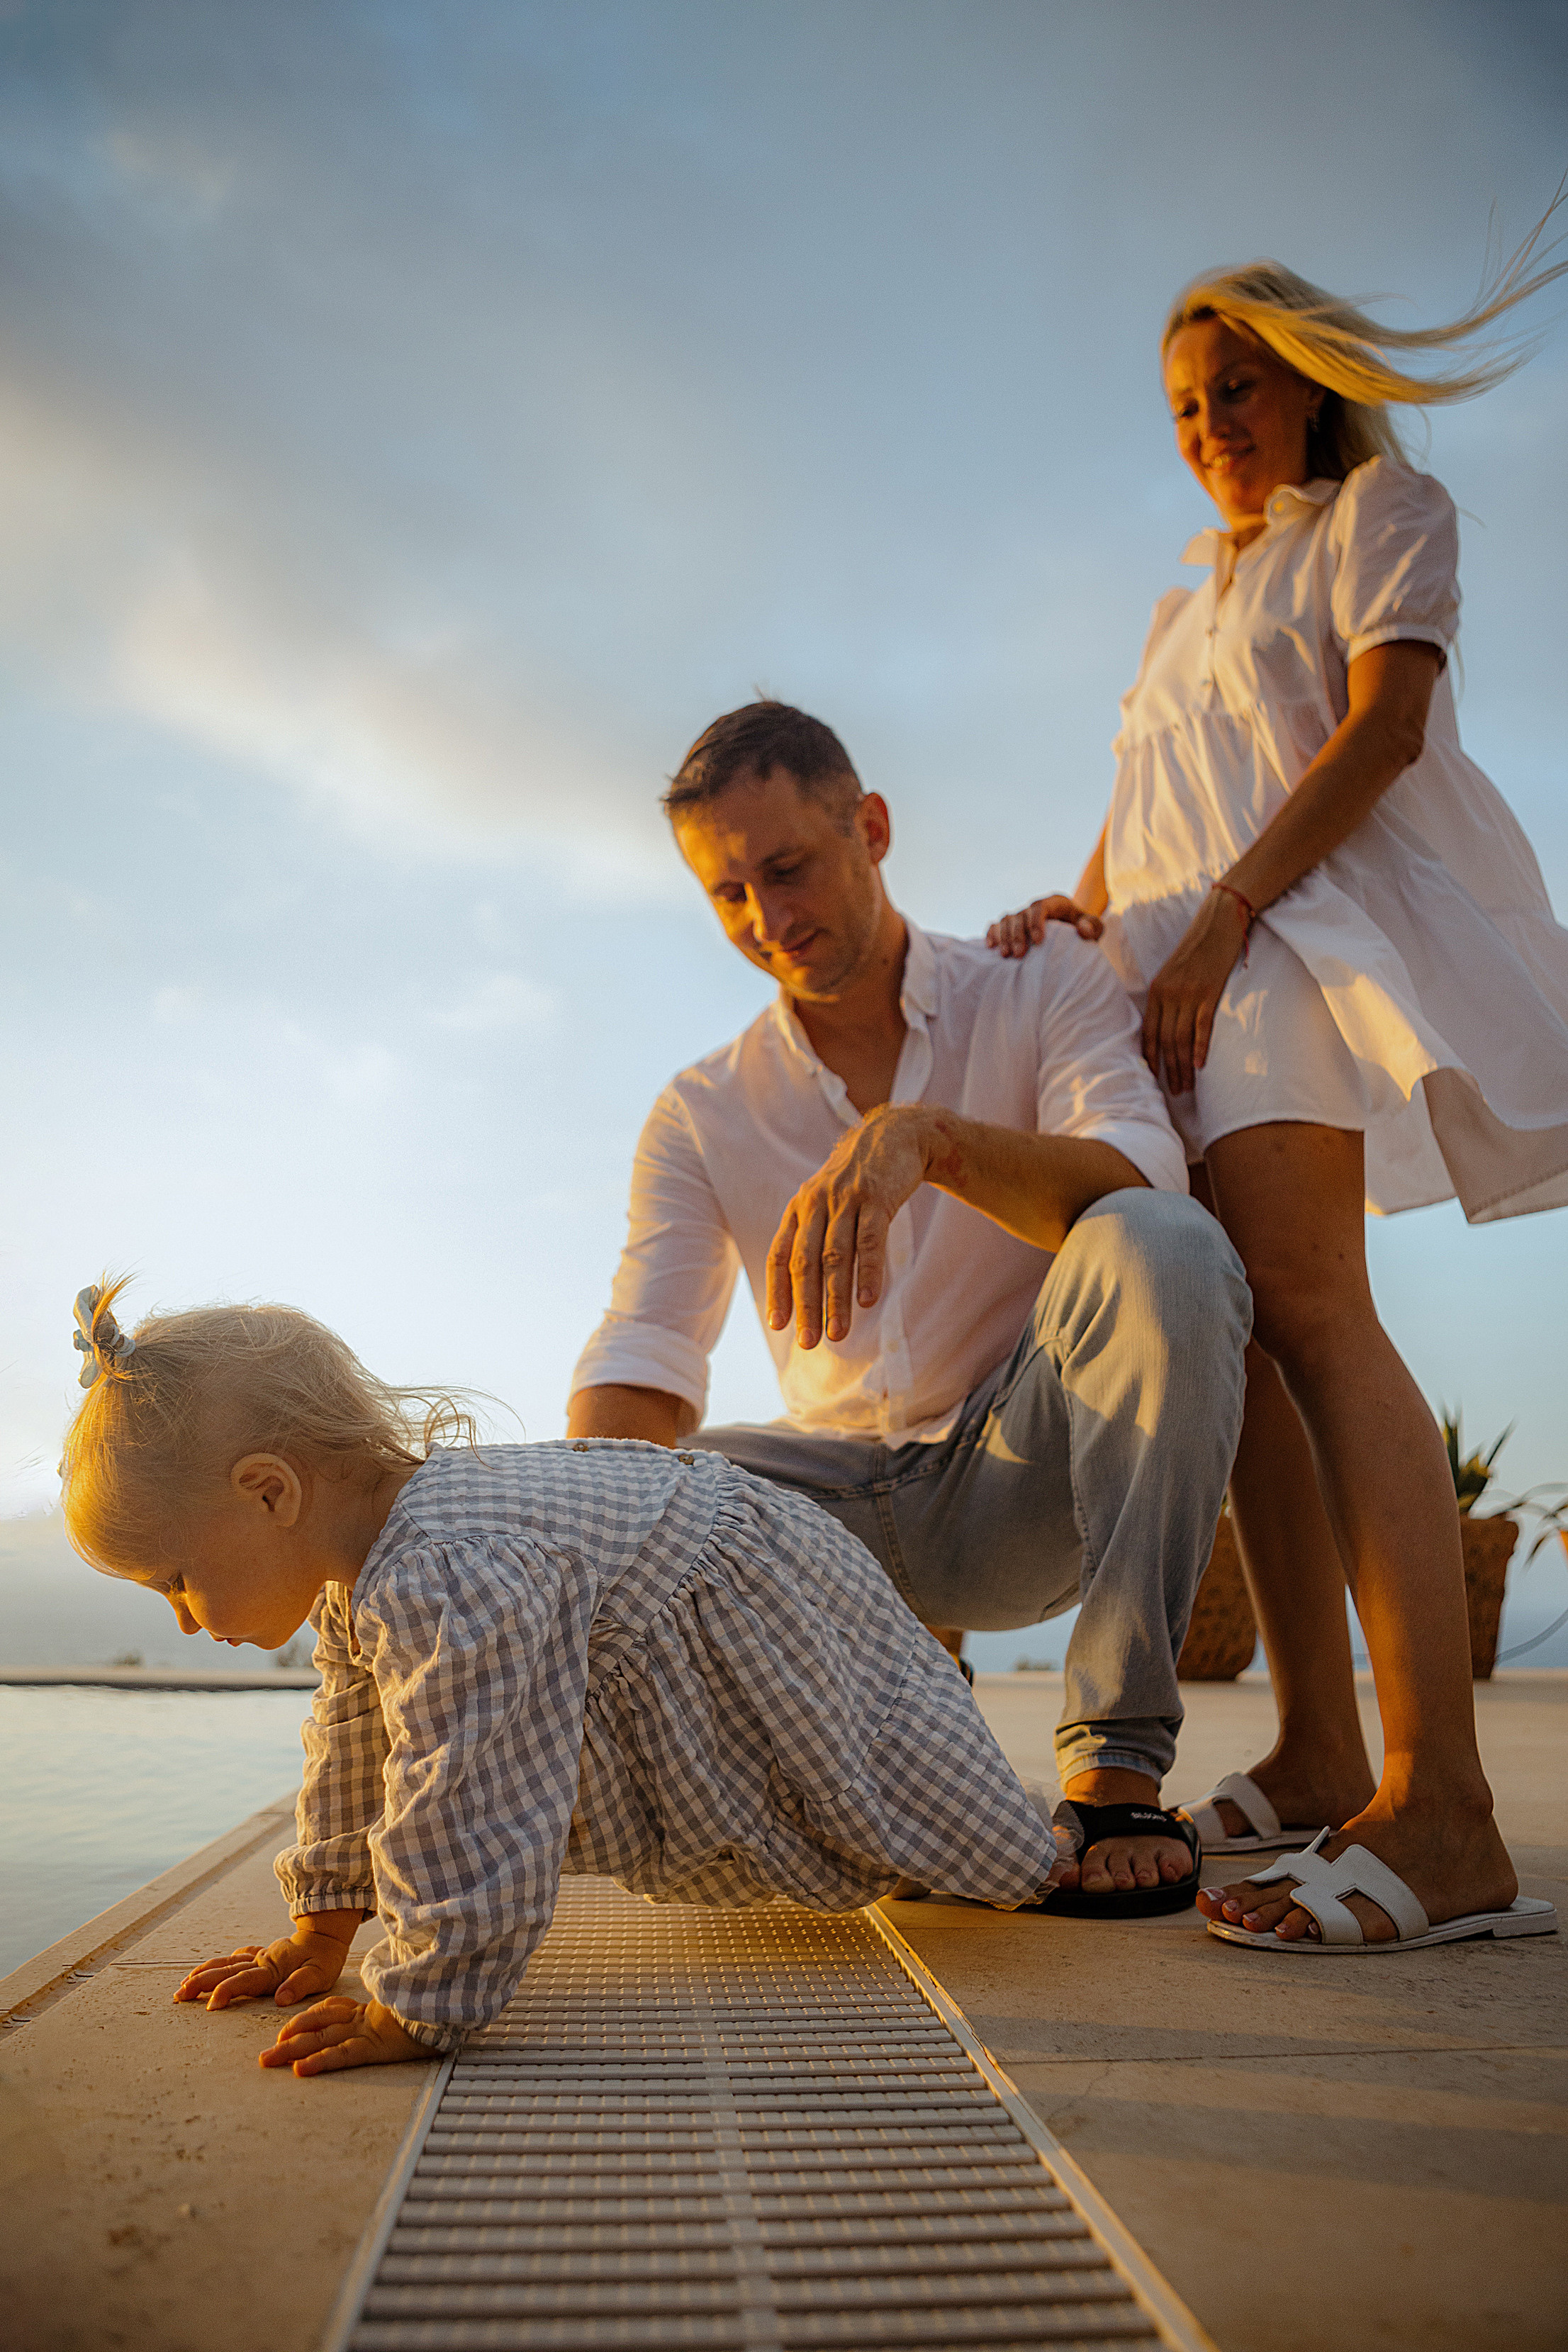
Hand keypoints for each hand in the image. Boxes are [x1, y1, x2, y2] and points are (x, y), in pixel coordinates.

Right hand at [174, 1917, 359, 2011]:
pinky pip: (235, 1958)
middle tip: (179, 1995)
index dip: (226, 1991)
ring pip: (225, 1964)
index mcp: (272, 1970)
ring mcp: (258, 1957)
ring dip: (202, 1974)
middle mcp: (260, 1962)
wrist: (325, 1935)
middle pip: (225, 1971)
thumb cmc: (324, 1958)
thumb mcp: (320, 1974)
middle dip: (201, 1983)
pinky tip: (208, 1969)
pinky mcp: (260, 1955)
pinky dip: (218, 1964)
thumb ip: (300, 1985)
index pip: (244, 1981)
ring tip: (183, 1986)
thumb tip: (280, 1999)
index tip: (210, 2005)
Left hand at [258, 1995, 429, 2075]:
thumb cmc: (432, 2010)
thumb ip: (398, 2010)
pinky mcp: (375, 2045)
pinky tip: (300, 2070)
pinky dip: (319, 2062)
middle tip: (263, 2058)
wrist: (449, 2001)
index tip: (287, 2030)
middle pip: (318, 2028)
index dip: (306, 2020)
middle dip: (288, 2042)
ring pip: (321, 2039)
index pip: (331, 2011)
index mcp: (369, 2012)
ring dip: (292, 2051)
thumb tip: (395, 2014)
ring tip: (269, 2061)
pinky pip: (341, 2055)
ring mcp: (367, 2031)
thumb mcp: (410, 2010)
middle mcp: (363, 2020)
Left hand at [767, 1105, 932, 1347]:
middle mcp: (816, 1205)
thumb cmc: (859, 1182)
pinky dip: (868, 1272)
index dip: (778, 1292)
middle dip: (805, 1305)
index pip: (780, 1256)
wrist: (895, 1136)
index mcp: (799, 1210)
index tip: (779, 1326)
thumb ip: (816, 1238)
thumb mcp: (829, 1203)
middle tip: (808, 1343)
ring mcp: (846, 1200)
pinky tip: (868, 1301)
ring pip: (836, 1257)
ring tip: (838, 1334)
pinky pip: (870, 1241)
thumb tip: (808, 1288)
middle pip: (805, 1263)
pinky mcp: (876, 1198)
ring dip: (836, 1299)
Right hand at [986, 896, 1103, 958]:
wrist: (1074, 936)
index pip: (1042, 907)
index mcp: (1055, 903)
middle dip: (1018, 934)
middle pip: (1021, 915)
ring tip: (1006, 955)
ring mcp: (1022, 916)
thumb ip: (1093, 927)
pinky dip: (992, 933)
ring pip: (1007, 919)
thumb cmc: (1085, 932)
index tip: (1039, 942)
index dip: (1037, 922)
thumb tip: (1082, 929)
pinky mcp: (1012, 926)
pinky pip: (997, 925)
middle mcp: (1036, 907)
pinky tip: (990, 947)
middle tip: (1019, 955)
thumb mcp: (1096, 929)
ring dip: (1004, 936)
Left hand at [1141, 889, 1250, 1093]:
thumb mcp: (1174, 971)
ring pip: (1180, 1038)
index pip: (1148, 1032)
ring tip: (1186, 1087)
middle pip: (1164, 1040)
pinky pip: (1201, 1026)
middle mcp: (1168, 994)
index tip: (1152, 1077)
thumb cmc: (1199, 947)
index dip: (1150, 1057)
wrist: (1219, 920)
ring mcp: (1188, 993)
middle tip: (1174, 1092)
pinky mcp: (1209, 991)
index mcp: (1156, 990)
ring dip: (1182, 1067)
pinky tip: (1199, 1066)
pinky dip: (1199, 1048)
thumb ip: (1168, 996)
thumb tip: (1168, 1024)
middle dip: (1167, 1069)